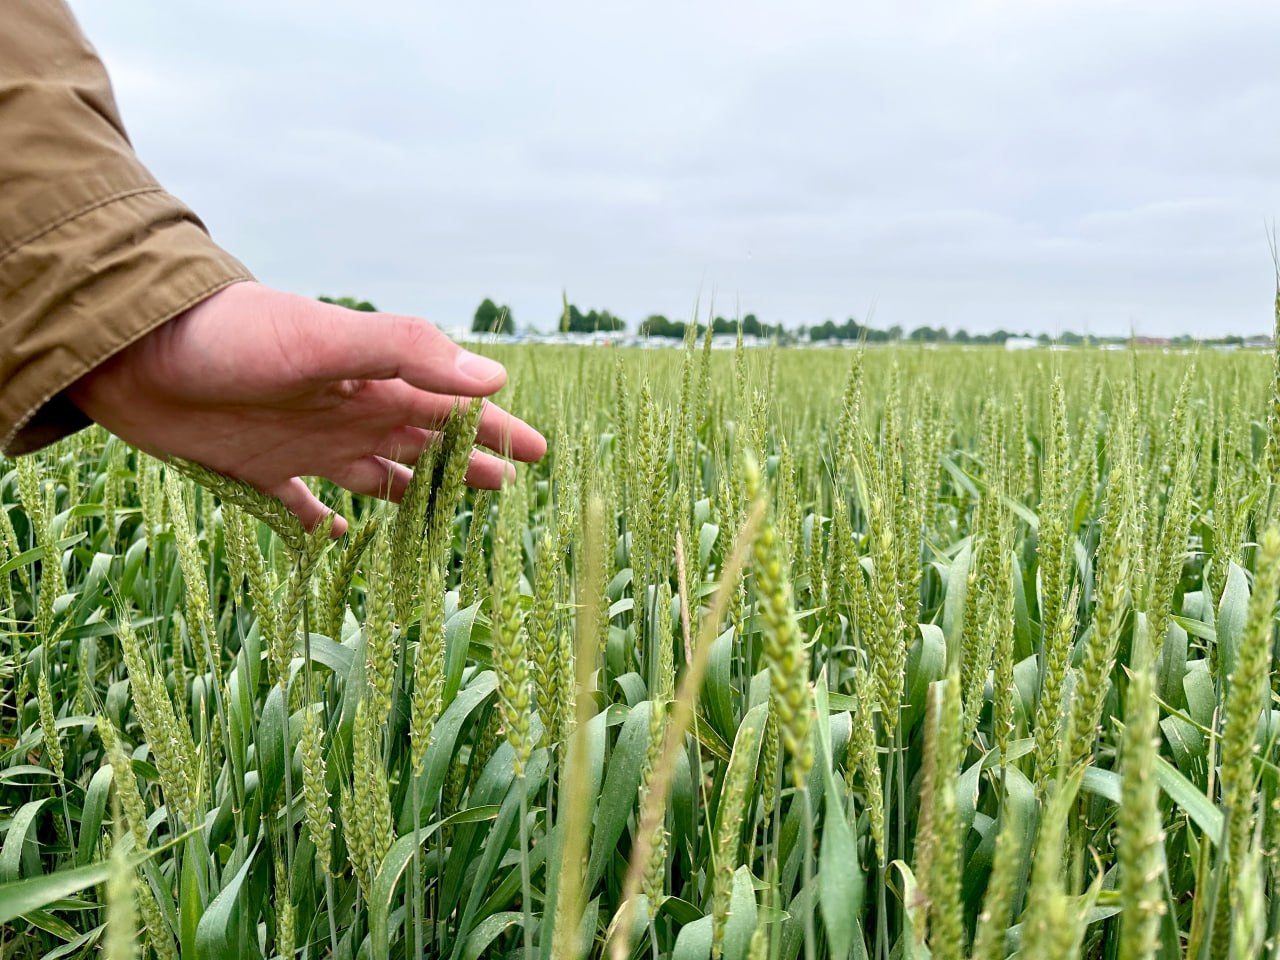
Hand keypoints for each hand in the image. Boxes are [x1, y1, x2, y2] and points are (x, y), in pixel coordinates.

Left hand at [67, 281, 545, 535]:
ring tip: (444, 516)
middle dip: (466, 463)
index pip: (451, 409)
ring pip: (377, 475)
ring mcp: (305, 443)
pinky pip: (302, 507)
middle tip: (509, 487)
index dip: (495, 429)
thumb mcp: (326, 338)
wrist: (131, 347)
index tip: (538, 454)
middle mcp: (348, 413)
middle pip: (422, 445)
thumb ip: (407, 351)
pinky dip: (324, 525)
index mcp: (373, 382)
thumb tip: (494, 378)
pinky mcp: (257, 470)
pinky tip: (338, 539)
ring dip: (412, 492)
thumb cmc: (232, 336)